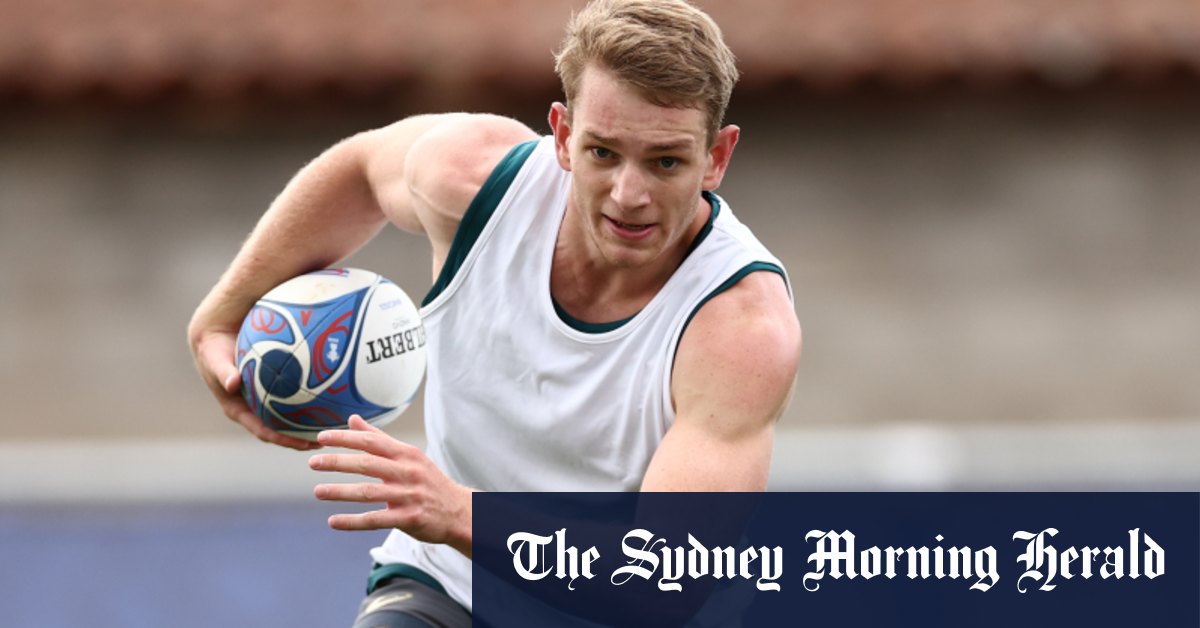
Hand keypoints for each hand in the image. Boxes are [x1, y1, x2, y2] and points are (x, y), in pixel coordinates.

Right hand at [189, 327, 319, 450]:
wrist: (214, 339)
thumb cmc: (213, 352)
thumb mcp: (215, 362)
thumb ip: (224, 372)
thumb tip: (232, 383)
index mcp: (239, 411)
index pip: (264, 432)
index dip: (284, 440)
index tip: (303, 444)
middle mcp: (252, 410)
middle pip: (280, 430)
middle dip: (302, 437)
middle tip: (325, 440)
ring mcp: (261, 400)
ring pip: (288, 416)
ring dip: (308, 422)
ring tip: (333, 423)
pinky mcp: (269, 388)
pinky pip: (291, 396)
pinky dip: (307, 397)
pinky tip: (328, 392)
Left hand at [310, 416, 473, 556]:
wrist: (459, 511)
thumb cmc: (428, 481)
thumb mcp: (408, 456)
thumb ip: (379, 439)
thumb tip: (352, 419)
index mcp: (406, 454)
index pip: (371, 441)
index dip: (345, 438)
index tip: (322, 438)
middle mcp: (408, 472)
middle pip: (367, 464)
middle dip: (337, 462)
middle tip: (313, 462)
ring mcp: (409, 496)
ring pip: (368, 492)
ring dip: (340, 492)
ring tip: (318, 491)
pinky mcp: (409, 518)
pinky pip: (376, 520)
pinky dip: (352, 521)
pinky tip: (333, 521)